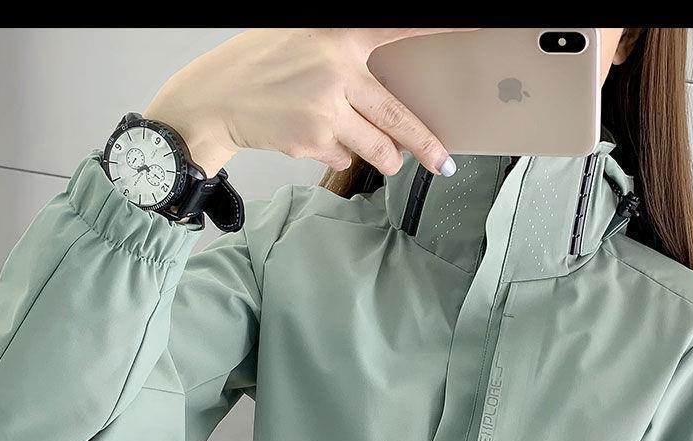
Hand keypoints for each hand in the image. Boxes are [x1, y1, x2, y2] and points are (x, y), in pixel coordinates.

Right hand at [144, 28, 477, 177]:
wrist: (216, 100)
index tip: (476, 28)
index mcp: (339, 34)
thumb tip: (388, 89)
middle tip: (444, 162)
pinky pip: (345, 158)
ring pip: (378, 148)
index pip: (401, 26)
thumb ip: (346, 55)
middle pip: (399, 117)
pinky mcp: (312, 141)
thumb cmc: (261, 69)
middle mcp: (337, 70)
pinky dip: (340, 155)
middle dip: (426, 146)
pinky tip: (318, 139)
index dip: (441, 27)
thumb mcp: (304, 41)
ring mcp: (326, 109)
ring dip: (385, 158)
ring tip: (383, 156)